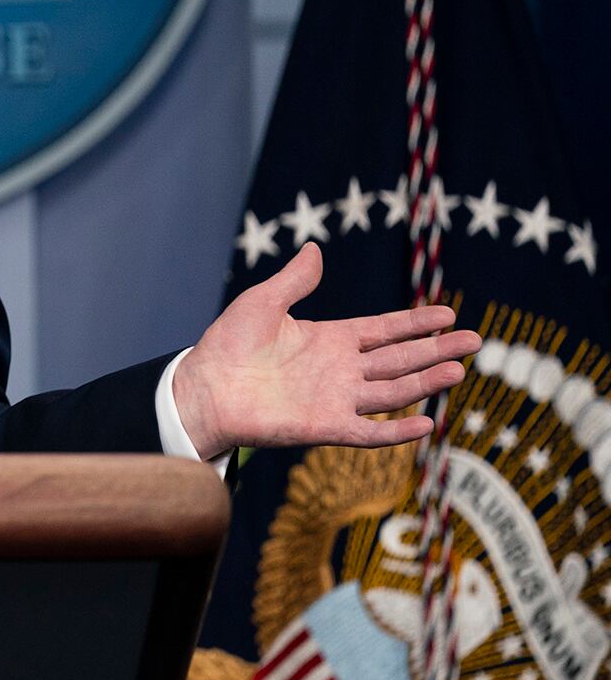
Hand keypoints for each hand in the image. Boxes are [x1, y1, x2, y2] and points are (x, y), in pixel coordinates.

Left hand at [172, 243, 479, 461]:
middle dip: (435, 349)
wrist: (204, 389)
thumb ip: (294, 281)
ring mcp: (335, 399)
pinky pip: (369, 431)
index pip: (383, 330)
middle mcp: (339, 370)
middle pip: (398, 358)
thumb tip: (315, 248)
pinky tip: (426, 423)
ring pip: (392, 390)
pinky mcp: (325, 426)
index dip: (414, 322)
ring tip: (459, 370)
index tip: (449, 314)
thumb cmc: (226, 346)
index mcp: (328, 339)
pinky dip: (396, 430)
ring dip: (425, 382)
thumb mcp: (262, 302)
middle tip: (474, 340)